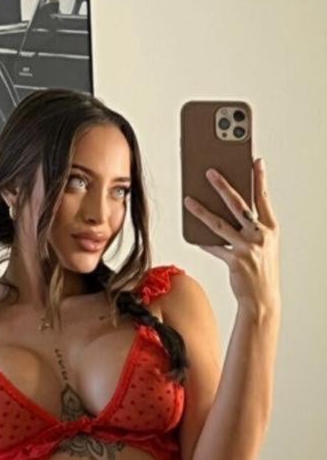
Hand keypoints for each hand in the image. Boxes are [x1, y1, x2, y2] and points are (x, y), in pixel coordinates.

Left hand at [183, 157, 280, 313]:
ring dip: (201, 210)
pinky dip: (202, 239)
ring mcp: (247, 248)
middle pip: (238, 205)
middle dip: (223, 186)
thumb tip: (227, 207)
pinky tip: (191, 229)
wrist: (262, 298)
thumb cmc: (261, 269)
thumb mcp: (264, 244)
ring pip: (219, 223)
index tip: (255, 161)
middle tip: (210, 171)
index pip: (263, 198)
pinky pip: (213, 246)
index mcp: (271, 228)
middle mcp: (260, 235)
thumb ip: (251, 226)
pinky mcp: (234, 260)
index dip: (259, 179)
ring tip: (188, 199)